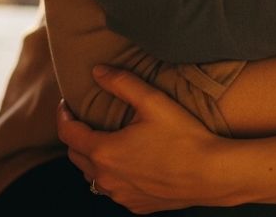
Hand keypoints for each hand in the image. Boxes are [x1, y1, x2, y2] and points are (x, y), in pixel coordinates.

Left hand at [56, 66, 235, 213]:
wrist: (212, 174)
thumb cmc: (184, 137)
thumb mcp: (153, 101)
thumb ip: (122, 82)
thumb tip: (97, 71)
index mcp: (104, 151)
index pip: (67, 133)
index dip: (63, 116)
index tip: (67, 105)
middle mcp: (106, 178)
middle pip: (75, 156)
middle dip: (76, 136)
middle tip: (86, 120)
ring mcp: (120, 195)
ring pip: (93, 177)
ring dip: (93, 159)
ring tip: (106, 142)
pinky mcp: (136, 205)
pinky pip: (114, 190)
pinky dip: (113, 177)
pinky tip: (128, 164)